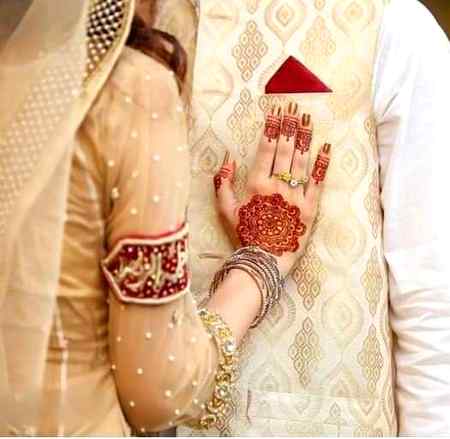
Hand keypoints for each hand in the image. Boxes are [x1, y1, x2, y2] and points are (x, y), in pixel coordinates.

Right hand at [213, 102, 330, 276]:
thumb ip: (222, 184)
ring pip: (301, 160)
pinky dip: (322, 164)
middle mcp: (277, 185)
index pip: (266, 149)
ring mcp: (295, 196)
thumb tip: (227, 161)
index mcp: (256, 184)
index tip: (276, 111)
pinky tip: (326, 147)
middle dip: (290, 125)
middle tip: (295, 105)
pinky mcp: (310, 208)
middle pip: (285, 149)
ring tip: (308, 118)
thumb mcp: (226, 211)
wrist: (264, 260)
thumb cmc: (244, 236)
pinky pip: (317, 183)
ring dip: (305, 137)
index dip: (272, 128)